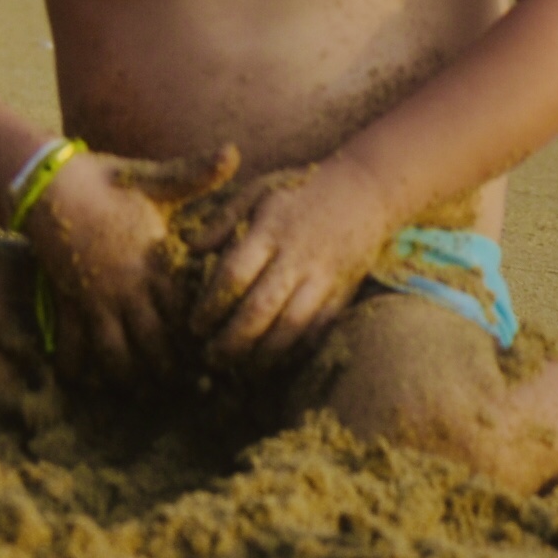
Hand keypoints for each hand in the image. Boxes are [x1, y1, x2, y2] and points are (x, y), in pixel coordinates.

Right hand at [25, 144, 233, 385]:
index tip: (216, 356)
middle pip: (155, 346)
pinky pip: (73, 346)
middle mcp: (125, 289)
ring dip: (131, 377)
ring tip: (145, 394)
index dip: (202, 339)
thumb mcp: (152, 179)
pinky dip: (80, 368)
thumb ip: (194, 174)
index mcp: (152, 264)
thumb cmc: (104, 181)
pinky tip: (88, 383)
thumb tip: (233, 151)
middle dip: (171, 370)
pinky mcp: (66, 302)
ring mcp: (94, 300)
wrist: (46, 183)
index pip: (185, 314)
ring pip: (115, 355)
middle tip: (188, 389)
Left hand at [182, 160, 391, 373]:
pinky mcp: (343, 293)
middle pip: (260, 308)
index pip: (234, 274)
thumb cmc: (302, 189)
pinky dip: (296, 350)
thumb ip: (223, 220)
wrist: (367, 190)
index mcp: (270, 230)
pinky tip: (276, 361)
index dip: (211, 305)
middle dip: (232, 340)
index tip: (195, 325)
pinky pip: (319, 330)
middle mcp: (297, 257)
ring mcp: (324, 277)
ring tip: (242, 368)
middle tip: (210, 357)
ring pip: (291, 326)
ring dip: (263, 353)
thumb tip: (190, 248)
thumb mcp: (258, 191)